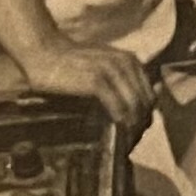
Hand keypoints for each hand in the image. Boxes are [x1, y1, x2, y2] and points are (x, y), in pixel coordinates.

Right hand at [16, 37, 155, 143]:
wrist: (45, 52)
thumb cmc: (72, 63)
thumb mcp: (104, 64)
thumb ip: (123, 79)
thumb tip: (139, 108)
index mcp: (131, 61)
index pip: (150, 97)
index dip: (145, 117)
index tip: (135, 134)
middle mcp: (126, 64)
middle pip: (145, 104)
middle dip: (140, 126)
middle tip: (129, 143)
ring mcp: (112, 71)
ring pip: (135, 108)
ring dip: (132, 128)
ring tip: (123, 143)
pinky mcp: (97, 81)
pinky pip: (118, 108)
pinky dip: (120, 124)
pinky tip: (114, 133)